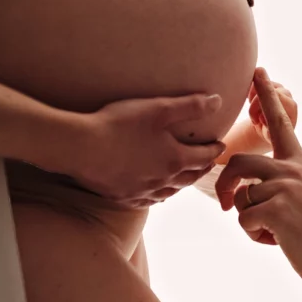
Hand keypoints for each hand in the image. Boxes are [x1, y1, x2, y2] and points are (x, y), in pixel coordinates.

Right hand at [67, 93, 226, 208]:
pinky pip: (147, 200)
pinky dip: (157, 196)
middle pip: (190, 177)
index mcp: (175, 159)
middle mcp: (163, 180)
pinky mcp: (123, 197)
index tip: (220, 145)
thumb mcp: (159, 108)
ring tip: (185, 178)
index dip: (214, 149)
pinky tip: (154, 193)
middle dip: (202, 168)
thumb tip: (218, 101)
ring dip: (182, 184)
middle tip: (208, 162)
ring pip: (170, 191)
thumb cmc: (120, 124)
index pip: (204, 156)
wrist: (80, 147)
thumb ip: (190, 105)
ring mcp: (142, 191)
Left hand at [216, 68, 301, 287]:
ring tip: (271, 231)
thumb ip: (276, 185)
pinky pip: (243, 219)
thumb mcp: (300, 199)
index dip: (267, 95)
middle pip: (237, 161)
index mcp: (299, 163)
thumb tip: (239, 193)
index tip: (257, 71)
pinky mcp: (277, 207)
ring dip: (246, 218)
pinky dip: (254, 235)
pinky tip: (278, 241)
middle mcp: (293, 168)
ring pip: (239, 196)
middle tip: (223, 205)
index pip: (280, 122)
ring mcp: (286, 186)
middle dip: (223, 184)